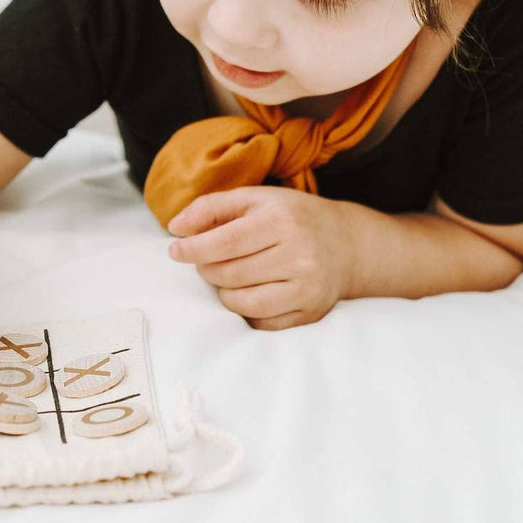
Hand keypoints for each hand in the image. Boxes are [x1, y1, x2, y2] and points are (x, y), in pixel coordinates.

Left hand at [165, 186, 354, 330]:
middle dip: (208, 269)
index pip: (226, 242)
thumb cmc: (291, 217)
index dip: (194, 249)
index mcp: (283, 221)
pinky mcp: (310, 313)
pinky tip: (248, 293)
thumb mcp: (255, 200)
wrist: (347, 244)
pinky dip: (245, 311)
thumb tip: (175, 229)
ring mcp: (307, 288)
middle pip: (231, 274)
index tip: (175, 251)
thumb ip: (211, 207)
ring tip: (227, 277)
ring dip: (224, 292)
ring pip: (244, 302)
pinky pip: (261, 322)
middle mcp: (300, 255)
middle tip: (207, 261)